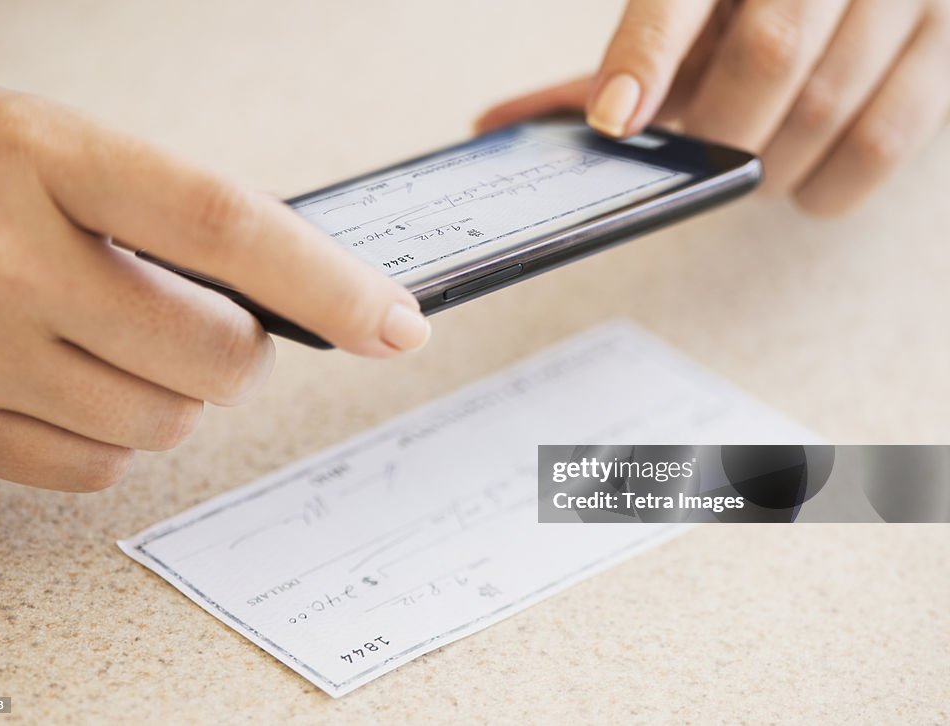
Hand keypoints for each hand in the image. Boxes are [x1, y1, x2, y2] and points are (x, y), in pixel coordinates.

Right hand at [0, 79, 429, 490]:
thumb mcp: (57, 146)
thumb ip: (170, 215)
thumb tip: (294, 294)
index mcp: (44, 160)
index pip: (227, 229)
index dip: (330, 285)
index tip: (396, 322)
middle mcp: (2, 262)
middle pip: (213, 358)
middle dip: (244, 352)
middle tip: (219, 323)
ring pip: (164, 424)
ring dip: (180, 393)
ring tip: (127, 341)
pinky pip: (96, 469)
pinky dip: (117, 436)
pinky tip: (80, 382)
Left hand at [478, 0, 949, 214]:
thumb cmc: (751, 3)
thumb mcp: (686, 9)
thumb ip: (614, 63)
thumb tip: (496, 124)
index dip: (646, 57)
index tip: (617, 123)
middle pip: (767, 57)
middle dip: (721, 133)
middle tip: (704, 155)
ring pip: (826, 105)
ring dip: (770, 165)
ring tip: (753, 160)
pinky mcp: (949, 38)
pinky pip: (886, 140)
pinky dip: (828, 186)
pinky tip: (802, 183)